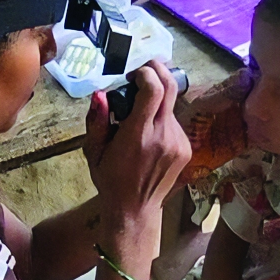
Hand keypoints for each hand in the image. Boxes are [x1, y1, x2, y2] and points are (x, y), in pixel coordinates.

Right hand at [84, 61, 191, 232]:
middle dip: (158, 70)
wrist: (135, 209)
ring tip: (138, 113)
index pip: (153, 90)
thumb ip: (96, 120)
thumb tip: (99, 94)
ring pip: (171, 105)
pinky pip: (174, 122)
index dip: (145, 73)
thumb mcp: (93, 151)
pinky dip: (161, 118)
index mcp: (138, 136)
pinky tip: (149, 133)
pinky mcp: (185, 149)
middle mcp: (163, 136)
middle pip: (171, 87)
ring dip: (156, 99)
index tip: (132, 76)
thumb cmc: (110, 179)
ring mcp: (178, 143)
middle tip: (143, 71)